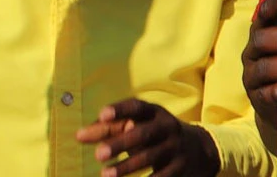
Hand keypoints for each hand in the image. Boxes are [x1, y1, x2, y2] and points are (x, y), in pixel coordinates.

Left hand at [74, 98, 219, 176]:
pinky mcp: (179, 167)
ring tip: (105, 175)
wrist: (197, 149)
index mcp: (154, 112)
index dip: (120, 110)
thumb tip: (79, 136)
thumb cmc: (153, 134)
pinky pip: (162, 176)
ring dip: (127, 167)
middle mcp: (167, 127)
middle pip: (143, 134)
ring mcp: (175, 147)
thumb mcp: (136, 125)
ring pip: (150, 157)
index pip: (137, 107)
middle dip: (120, 144)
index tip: (103, 114)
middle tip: (98, 154)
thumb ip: (107, 129)